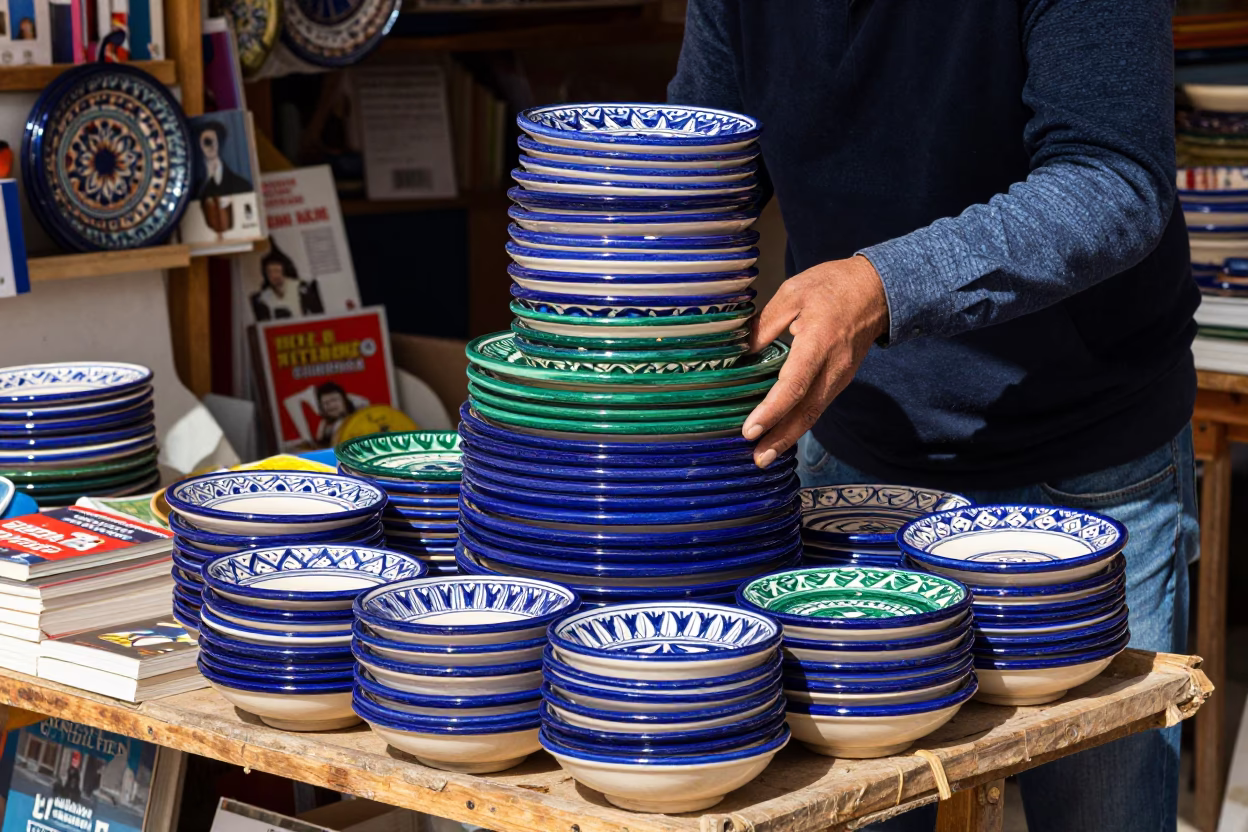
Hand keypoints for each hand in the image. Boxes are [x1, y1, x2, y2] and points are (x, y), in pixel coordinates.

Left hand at [743, 255, 888, 467]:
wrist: (876, 289)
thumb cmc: (833, 286)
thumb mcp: (792, 292)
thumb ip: (766, 323)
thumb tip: (743, 352)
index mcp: (820, 341)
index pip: (794, 384)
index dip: (772, 410)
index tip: (751, 429)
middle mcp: (834, 366)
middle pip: (807, 410)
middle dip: (781, 438)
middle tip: (758, 459)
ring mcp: (840, 376)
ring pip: (814, 413)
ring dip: (789, 436)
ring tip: (765, 456)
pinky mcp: (840, 379)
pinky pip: (818, 406)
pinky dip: (799, 423)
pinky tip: (781, 434)